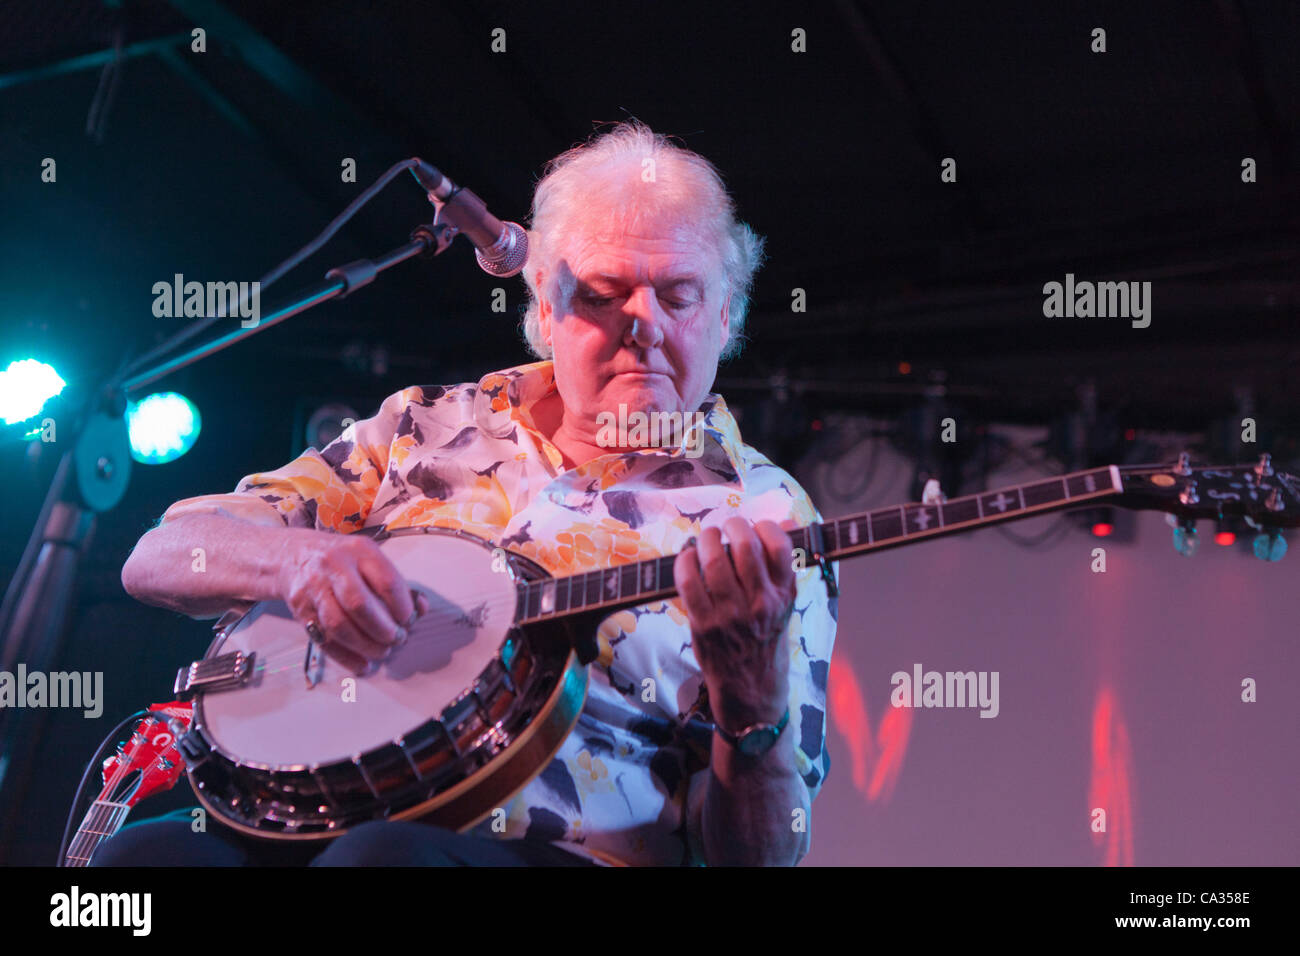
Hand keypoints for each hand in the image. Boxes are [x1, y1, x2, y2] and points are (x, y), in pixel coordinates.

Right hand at [276, 530, 427, 674]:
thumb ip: (397, 584)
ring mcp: (314, 588)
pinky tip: (362, 665)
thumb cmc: (342, 560)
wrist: (293, 555)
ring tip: (382, 652)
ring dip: (365, 646)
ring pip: (339, 625)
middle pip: (360, 605)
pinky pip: (324, 639)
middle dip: (383, 630)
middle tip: (397, 639)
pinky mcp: (301, 610)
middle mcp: (334, 566)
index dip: (402, 607)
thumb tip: (421, 608)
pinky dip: (345, 657)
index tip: (408, 620)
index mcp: (360, 551)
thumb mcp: (369, 559)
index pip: (386, 582)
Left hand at [673, 517, 797, 730]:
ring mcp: (731, 614)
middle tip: (728, 527)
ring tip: (708, 538)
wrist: (752, 689)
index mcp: (784, 595)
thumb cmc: (766, 641)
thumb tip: (784, 526)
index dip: (766, 527)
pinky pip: (688, 581)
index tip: (757, 527)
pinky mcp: (704, 624)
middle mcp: (760, 603)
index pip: (780, 546)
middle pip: (745, 546)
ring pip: (714, 560)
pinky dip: (685, 561)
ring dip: (707, 539)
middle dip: (733, 526)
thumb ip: (781, 569)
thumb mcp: (784, 606)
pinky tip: (688, 557)